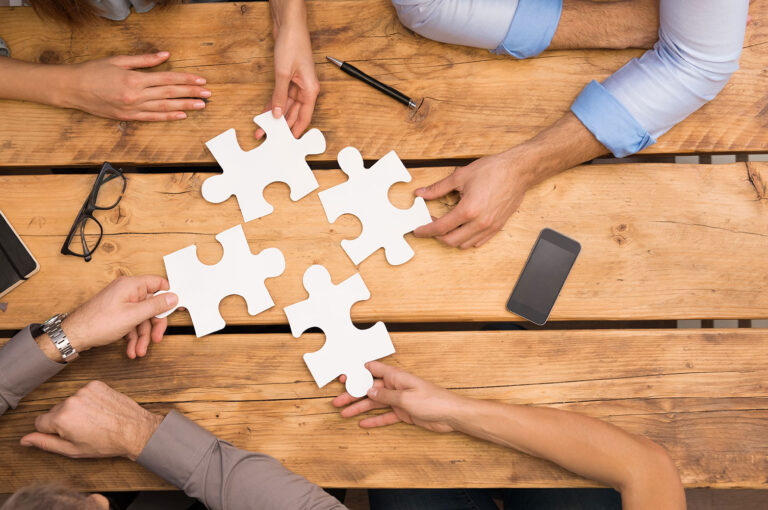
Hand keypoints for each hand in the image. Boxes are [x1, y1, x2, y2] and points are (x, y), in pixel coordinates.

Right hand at [20, 381, 162, 460]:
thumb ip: (45, 443)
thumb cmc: (106, 443)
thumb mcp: (72, 450)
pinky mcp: (97, 384)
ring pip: (70, 401)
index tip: (65, 435)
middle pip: (55, 411)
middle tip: (83, 430)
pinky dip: (89, 400)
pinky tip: (100, 411)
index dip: (51, 431)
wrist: (135, 430)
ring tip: (94, 421)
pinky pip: (84, 393)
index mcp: (62, 418)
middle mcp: (71, 400)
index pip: (39, 422)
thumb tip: (26, 439)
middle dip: (64, 420)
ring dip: (77, 409)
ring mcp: (85, 390)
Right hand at [57, 52, 209, 120]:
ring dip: (185, 106)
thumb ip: (144, 59)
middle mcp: (136, 95)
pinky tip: (181, 116)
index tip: (200, 80)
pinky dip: (168, 117)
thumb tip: (165, 55)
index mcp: (134, 78)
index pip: (167, 79)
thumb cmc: (93, 71)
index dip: (186, 80)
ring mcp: (132, 108)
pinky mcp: (128, 117)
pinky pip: (152, 118)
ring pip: (164, 108)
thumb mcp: (119, 60)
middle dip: (191, 93)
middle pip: (170, 94)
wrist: (72, 88)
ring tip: (201, 105)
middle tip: (208, 94)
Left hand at [59, 275, 177, 358]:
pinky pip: (131, 323)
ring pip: (141, 318)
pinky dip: (133, 337)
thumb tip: (173, 297)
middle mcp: (126, 292)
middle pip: (151, 306)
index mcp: (131, 285)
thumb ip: (155, 306)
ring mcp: (121, 303)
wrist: (74, 335)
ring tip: (139, 351)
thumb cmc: (97, 323)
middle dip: (153, 326)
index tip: (175, 308)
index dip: (168, 296)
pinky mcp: (116, 314)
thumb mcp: (133, 315)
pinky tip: (131, 349)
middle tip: (156, 339)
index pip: (158, 284)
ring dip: (142, 336)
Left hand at [256, 6, 318, 137]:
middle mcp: (306, 89)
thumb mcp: (283, 73)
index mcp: (311, 90)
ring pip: (286, 106)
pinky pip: (281, 96)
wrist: (289, 25)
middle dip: (281, 125)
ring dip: (274, 116)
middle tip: (268, 136)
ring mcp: (297, 84)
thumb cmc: (293, 44)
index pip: (304, 117)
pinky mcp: (289, 78)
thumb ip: (279, 95)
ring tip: (262, 127)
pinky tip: (264, 113)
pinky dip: (273, 104)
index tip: (287, 142)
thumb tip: (276, 113)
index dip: (296, 131)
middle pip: (294, 113)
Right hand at [332, 361, 465, 432]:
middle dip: (353, 395)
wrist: (450, 415)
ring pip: (375, 403)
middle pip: (369, 389)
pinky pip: (385, 416)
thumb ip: (386, 395)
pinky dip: (374, 420)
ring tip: (344, 414)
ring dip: (360, 408)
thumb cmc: (433, 401)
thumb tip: (369, 390)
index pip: (373, 371)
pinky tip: (363, 423)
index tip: (343, 378)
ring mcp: (399, 400)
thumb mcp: (406, 398)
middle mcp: (395, 387)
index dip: (357, 373)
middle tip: (337, 401)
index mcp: (396, 377)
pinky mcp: (404, 412)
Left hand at [413, 151, 528, 248]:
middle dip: (437, 236)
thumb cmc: (494, 170)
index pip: (440, 228)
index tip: (418, 231)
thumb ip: (438, 188)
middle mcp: (479, 222)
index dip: (426, 231)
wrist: (518, 171)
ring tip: (446, 226)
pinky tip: (462, 230)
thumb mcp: (460, 176)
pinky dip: (467, 240)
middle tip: (431, 226)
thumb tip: (422, 193)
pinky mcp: (498, 227)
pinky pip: (479, 242)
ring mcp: (490, 227)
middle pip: (451, 240)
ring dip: (452, 239)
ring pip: (465, 244)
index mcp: (468, 210)